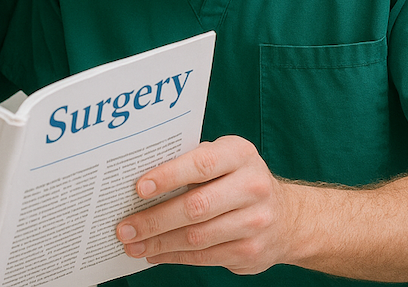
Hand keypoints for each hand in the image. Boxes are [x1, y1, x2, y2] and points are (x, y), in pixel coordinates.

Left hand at [115, 136, 295, 273]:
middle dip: (154, 219)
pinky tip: (155, 253)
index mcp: (240, 155)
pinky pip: (204, 256)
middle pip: (196, 206)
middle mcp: (252, 187)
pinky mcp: (251, 252)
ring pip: (197, 237)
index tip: (139, 188)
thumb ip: (189, 162)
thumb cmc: (237, 179)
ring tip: (132, 244)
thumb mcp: (222, 158)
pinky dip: (174, 256)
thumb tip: (140, 180)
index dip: (168, 176)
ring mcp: (255, 223)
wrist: (288, 217)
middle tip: (124, 227)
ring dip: (159, 243)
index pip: (201, 164)